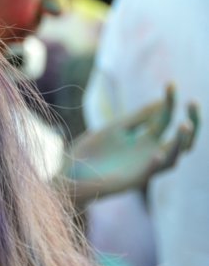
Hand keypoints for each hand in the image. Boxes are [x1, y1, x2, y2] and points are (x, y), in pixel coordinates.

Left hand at [62, 85, 199, 200]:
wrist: (71, 173)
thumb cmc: (93, 151)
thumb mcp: (117, 128)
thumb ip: (138, 117)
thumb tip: (162, 101)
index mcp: (146, 139)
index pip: (165, 117)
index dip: (170, 101)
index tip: (171, 83)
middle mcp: (151, 153)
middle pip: (181, 138)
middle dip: (192, 120)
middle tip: (193, 102)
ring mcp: (144, 168)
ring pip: (174, 157)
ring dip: (180, 142)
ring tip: (184, 125)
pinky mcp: (133, 181)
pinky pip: (150, 174)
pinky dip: (156, 164)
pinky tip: (157, 154)